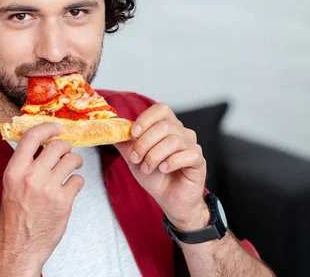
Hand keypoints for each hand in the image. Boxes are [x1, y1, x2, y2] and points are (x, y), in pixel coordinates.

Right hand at [0, 123, 83, 275]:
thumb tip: (41, 145)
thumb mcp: (11, 185)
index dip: (47, 128)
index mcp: (15, 171)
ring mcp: (49, 188)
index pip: (32, 137)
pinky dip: (76, 182)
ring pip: (72, 160)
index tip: (56, 127)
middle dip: (65, 147)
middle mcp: (31, 177)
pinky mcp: (64, 201)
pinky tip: (69, 188)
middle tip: (65, 153)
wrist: (19, 246)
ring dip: (74, 162)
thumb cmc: (15, 217)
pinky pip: (78, 180)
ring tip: (71, 168)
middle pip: (58, 146)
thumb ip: (25, 165)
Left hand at [115, 103, 208, 230]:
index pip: (161, 109)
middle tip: (136, 158)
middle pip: (164, 126)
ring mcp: (192, 145)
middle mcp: (182, 132)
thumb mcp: (134, 158)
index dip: (146, 119)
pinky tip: (163, 170)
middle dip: (144, 143)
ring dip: (154, 156)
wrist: (170, 200)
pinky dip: (170, 162)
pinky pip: (187, 154)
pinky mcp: (199, 160)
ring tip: (147, 168)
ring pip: (173, 140)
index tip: (133, 134)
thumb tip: (110, 130)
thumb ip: (124, 143)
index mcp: (168, 126)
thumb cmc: (156, 178)